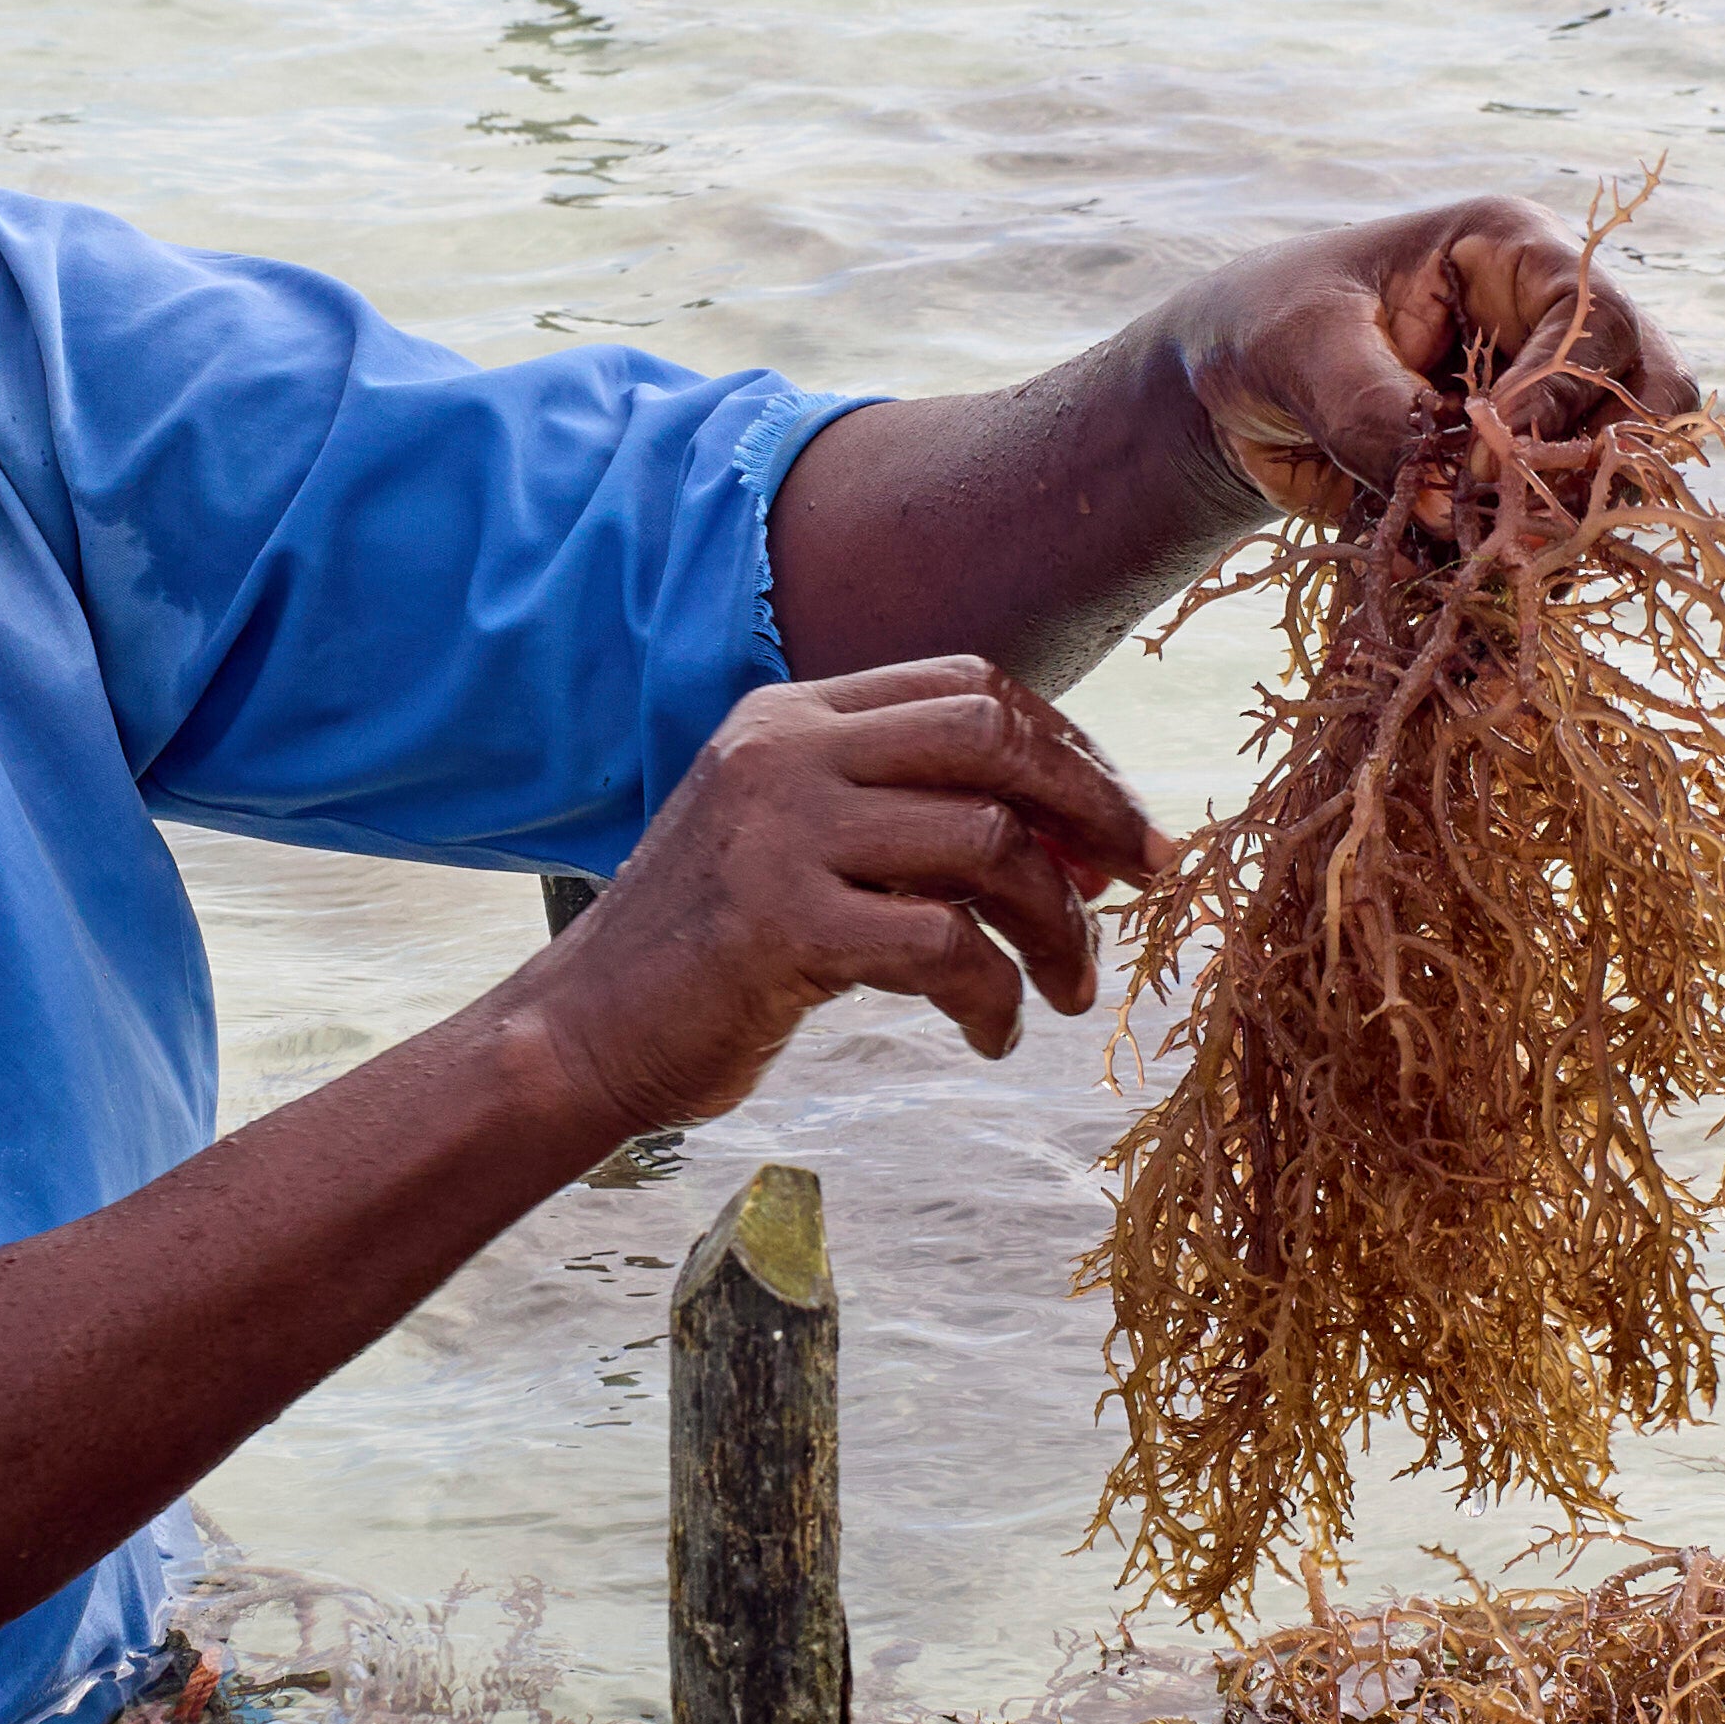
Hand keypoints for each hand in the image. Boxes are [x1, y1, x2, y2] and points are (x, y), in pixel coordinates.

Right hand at [509, 659, 1170, 1136]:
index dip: (1064, 747)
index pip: (966, 686)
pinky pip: (946, 947)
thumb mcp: (800, 851)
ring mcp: (778, 834)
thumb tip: (1078, 840)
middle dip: (1093, 807)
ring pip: (989, 845)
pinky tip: (993, 1038)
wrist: (581, 1037)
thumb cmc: (708, 959)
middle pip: (994, 737)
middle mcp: (784, 753)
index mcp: (791, 719)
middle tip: (1143, 880)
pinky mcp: (780, 926)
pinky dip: (995, 999)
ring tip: (1068, 991)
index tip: (1115, 824)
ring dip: (1058, 927)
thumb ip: (907, 823)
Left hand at [1156, 197, 1699, 529]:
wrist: (1233, 391)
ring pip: (1633, 463)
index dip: (1561, 394)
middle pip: (1653, 388)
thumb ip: (1372, 413)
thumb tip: (1451, 503)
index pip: (1595, 316)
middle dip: (1599, 461)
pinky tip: (1479, 575)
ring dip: (1577, 518)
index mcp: (1510, 251)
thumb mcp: (1301, 351)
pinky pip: (1576, 518)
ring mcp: (1552, 397)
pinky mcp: (1528, 467)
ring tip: (1496, 555)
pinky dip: (1542, 556)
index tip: (1488, 460)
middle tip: (1518, 518)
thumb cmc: (1264, 330)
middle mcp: (1552, 320)